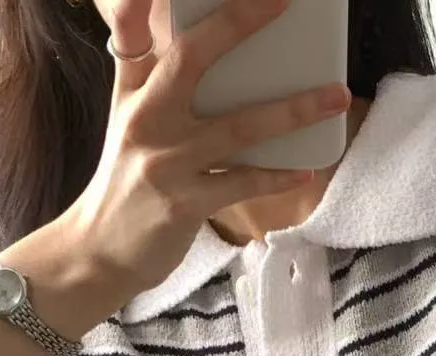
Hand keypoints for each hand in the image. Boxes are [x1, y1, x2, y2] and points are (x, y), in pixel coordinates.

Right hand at [61, 0, 349, 304]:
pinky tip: (306, 170)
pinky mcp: (184, 205)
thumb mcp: (129, 121)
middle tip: (280, 1)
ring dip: (292, 110)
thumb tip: (184, 33)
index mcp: (133, 93)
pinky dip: (276, 177)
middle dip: (237, 23)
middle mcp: (146, 119)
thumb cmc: (127, 182)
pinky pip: (241, 184)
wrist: (100, 252)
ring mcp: (166, 163)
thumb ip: (151, 76)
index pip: (136, 32)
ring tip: (335, 95)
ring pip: (236, 128)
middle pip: (190, 59)